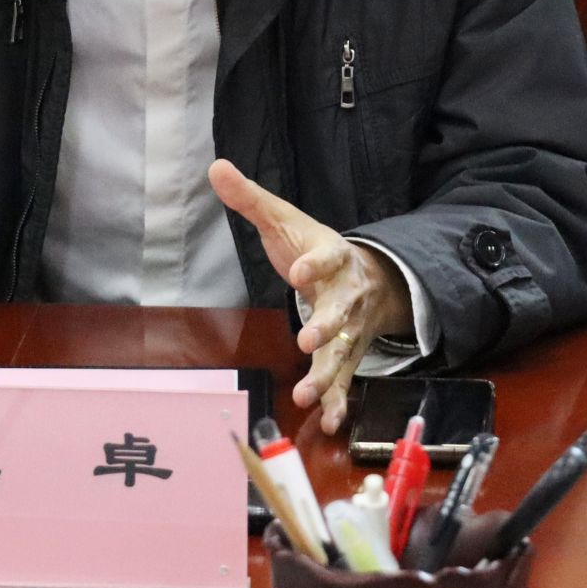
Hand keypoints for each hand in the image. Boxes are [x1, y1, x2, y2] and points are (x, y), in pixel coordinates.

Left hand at [208, 159, 413, 434]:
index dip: (314, 264)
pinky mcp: (348, 352)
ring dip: (327, 373)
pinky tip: (329, 420)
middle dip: (325, 325)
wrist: (369, 273)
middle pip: (341, 309)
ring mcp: (351, 326)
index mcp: (333, 255)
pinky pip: (347, 378)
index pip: (326, 256)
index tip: (297, 272)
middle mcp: (348, 293)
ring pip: (343, 350)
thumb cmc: (314, 247)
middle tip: (306, 339)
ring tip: (307, 392)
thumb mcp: (285, 220)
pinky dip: (340, 400)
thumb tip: (216, 167)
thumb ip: (250, 199)